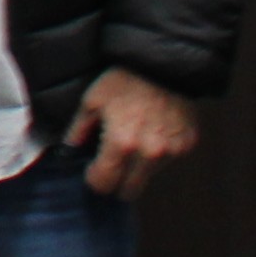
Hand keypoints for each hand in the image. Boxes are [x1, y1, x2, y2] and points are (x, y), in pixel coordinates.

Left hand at [72, 65, 204, 199]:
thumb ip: (78, 130)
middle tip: (112, 165)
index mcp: (120, 144)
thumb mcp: (91, 101)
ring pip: (149, 177)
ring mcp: (171, 152)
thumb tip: (68, 150)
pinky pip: (168, 161)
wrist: (164, 65)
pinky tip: (153, 133)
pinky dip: (158, 154)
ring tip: (134, 140)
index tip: (93, 171)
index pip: (104, 184)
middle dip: (117, 182)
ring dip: (139, 168)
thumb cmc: (123, 81)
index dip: (95, 180)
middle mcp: (148, 154)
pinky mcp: (187, 146)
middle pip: (129, 191)